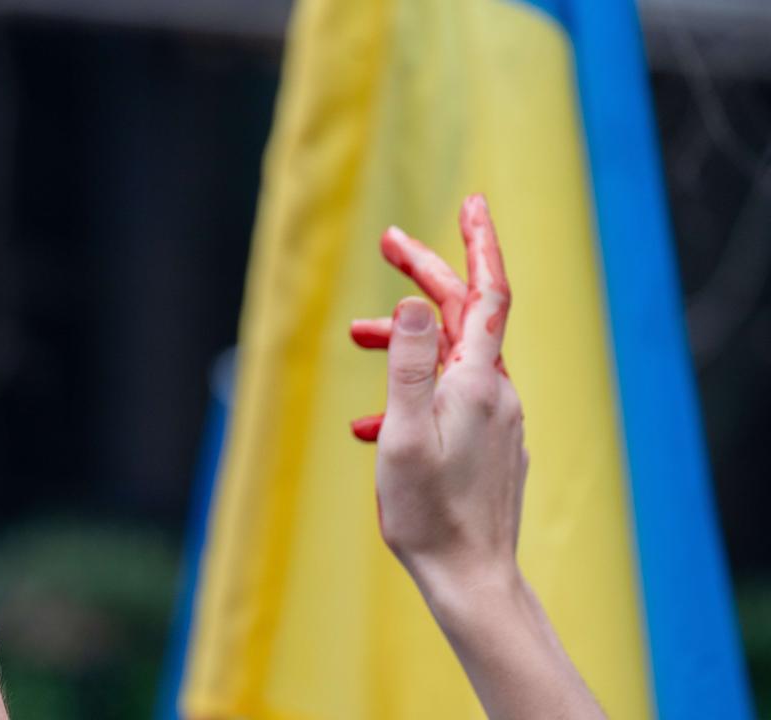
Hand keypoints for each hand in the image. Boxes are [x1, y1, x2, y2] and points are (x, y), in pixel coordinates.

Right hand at [349, 194, 522, 584]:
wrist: (471, 578)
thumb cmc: (430, 512)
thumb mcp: (405, 433)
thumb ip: (408, 363)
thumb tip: (414, 300)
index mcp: (476, 381)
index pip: (486, 293)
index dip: (479, 242)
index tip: (472, 201)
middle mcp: (494, 393)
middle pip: (461, 317)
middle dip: (425, 276)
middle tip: (388, 242)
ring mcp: (494, 421)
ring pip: (448, 360)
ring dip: (404, 341)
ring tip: (354, 338)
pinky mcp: (487, 447)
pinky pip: (447, 401)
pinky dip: (411, 395)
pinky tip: (371, 424)